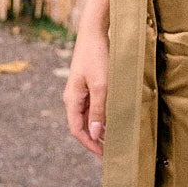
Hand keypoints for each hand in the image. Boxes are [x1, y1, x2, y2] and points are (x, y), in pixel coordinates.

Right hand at [62, 18, 108, 156]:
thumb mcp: (101, 85)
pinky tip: (114, 118)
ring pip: (89, 116)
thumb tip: (96, 133)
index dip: (90, 144)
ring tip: (115, 137)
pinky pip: (94, 105)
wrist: (95, 31)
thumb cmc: (97, 56)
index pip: (77, 130)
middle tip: (111, 150)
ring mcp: (81, 91)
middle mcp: (74, 97)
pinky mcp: (89, 84)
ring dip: (100, 127)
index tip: (104, 154)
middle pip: (82, 125)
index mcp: (72, 99)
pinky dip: (103, 115)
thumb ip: (99, 109)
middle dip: (95, 139)